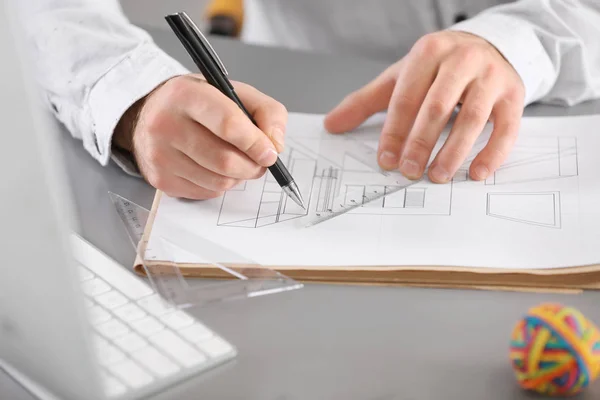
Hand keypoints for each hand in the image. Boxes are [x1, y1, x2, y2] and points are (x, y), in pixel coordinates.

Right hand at [114, 74, 286, 198]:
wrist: (151, 114)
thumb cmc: (199, 103)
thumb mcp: (235, 92)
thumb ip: (267, 111)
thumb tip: (275, 145)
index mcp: (185, 95)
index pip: (228, 124)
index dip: (256, 143)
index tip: (270, 152)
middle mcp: (165, 124)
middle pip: (225, 161)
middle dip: (252, 165)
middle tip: (260, 161)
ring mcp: (159, 155)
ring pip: (219, 181)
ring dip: (239, 176)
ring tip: (237, 160)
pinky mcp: (160, 179)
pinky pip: (207, 192)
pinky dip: (221, 184)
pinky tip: (215, 167)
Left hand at [324, 31, 524, 182]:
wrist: (487, 46)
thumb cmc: (437, 68)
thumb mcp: (400, 77)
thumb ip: (365, 101)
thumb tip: (332, 125)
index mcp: (429, 52)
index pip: (406, 97)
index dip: (394, 131)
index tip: (386, 160)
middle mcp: (462, 60)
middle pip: (438, 107)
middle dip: (421, 143)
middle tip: (409, 171)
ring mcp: (491, 77)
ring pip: (473, 118)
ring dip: (453, 152)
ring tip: (437, 176)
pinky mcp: (514, 95)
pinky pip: (507, 127)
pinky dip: (493, 153)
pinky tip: (476, 173)